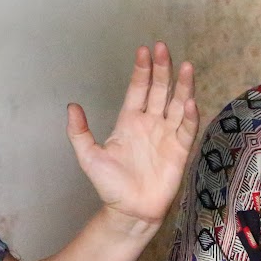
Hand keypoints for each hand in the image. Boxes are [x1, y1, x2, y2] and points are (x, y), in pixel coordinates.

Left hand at [66, 42, 198, 229]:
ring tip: (185, 66)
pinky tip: (189, 102)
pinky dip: (189, 116)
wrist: (129, 211)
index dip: (142, 70)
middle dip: (162, 69)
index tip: (144, 50)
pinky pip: (186, 129)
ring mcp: (167, 135)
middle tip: (163, 48)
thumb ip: (79, 132)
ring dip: (182, 86)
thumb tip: (71, 106)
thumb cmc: (110, 185)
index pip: (138, 89)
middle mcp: (150, 123)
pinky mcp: (180, 150)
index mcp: (129, 120)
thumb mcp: (89, 157)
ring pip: (177, 104)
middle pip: (159, 90)